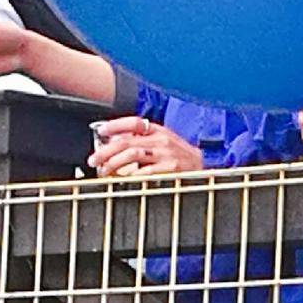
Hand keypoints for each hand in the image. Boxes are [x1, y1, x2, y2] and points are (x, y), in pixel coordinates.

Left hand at [89, 115, 205, 176]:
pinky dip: (130, 176)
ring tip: (105, 171)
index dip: (115, 126)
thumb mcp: (167, 145)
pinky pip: (145, 172)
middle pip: (127, 141)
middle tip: (94, 160)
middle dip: (106, 151)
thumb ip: (146, 143)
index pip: (134, 122)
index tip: (101, 132)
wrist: (209, 173)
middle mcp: (163, 140)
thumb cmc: (184, 161)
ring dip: (114, 163)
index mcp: (160, 131)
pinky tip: (122, 179)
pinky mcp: (172, 169)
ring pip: (133, 154)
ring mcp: (168, 155)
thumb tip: (118, 147)